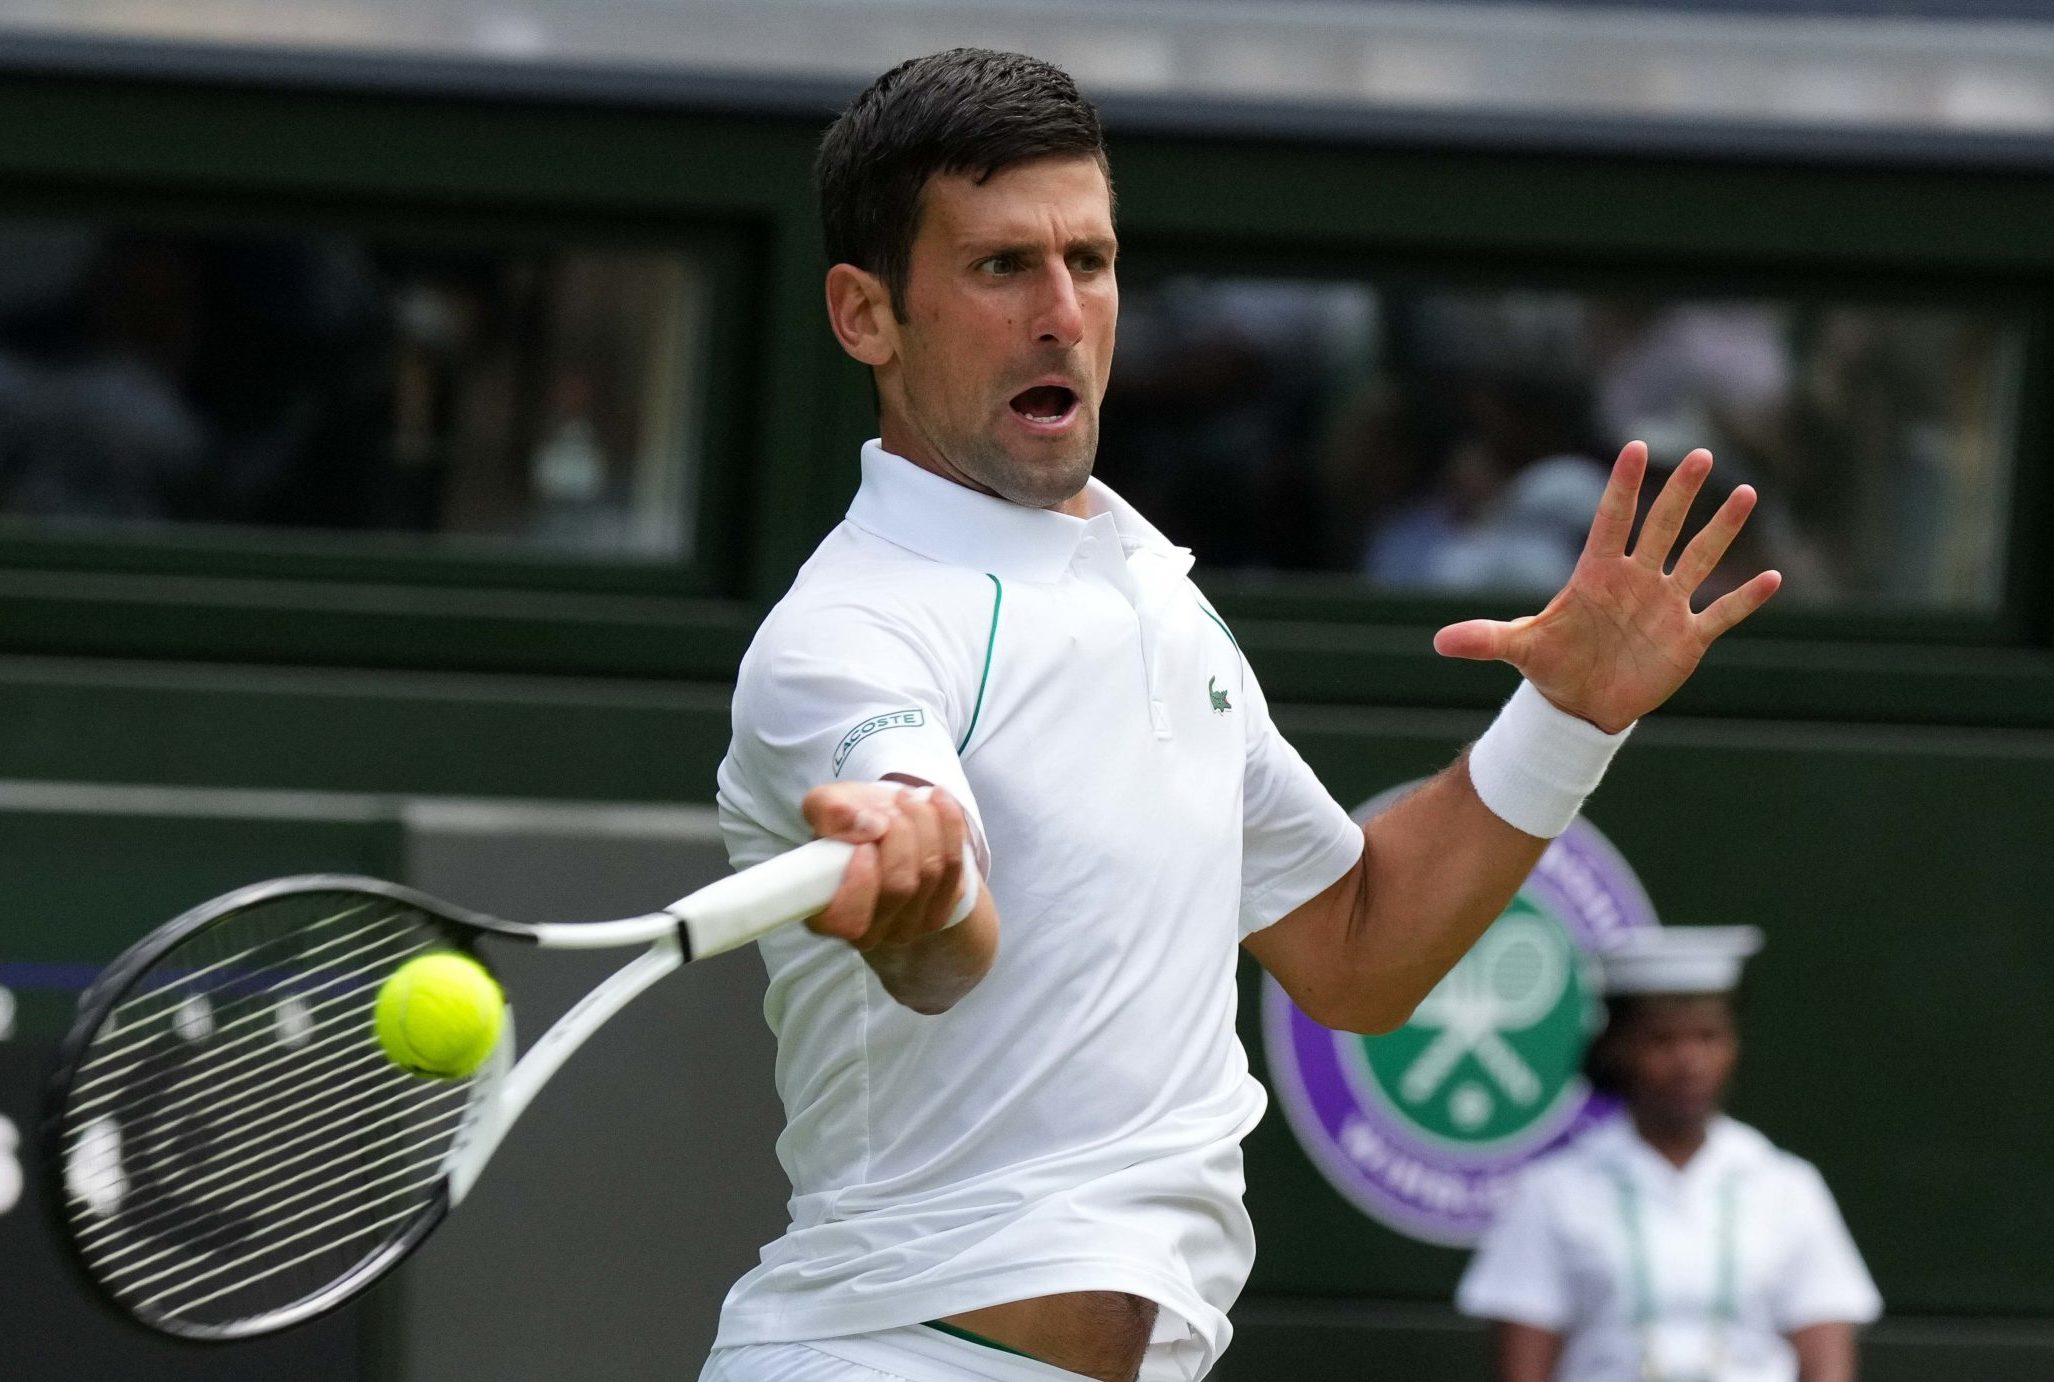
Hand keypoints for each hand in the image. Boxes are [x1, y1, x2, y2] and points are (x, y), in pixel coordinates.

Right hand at [799, 779, 970, 951]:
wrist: (887, 825)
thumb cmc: (849, 822)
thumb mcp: (825, 804)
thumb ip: (831, 812)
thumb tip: (869, 826)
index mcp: (828, 914)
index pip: (847, 920)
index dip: (861, 881)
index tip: (865, 844)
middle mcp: (868, 932)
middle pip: (899, 887)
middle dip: (899, 833)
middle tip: (891, 807)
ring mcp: (908, 926)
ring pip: (930, 873)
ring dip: (924, 822)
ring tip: (909, 800)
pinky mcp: (941, 910)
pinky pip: (955, 865)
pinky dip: (950, 825)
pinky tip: (937, 800)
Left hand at [1432, 442, 1781, 732]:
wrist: (1581, 704)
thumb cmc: (1552, 667)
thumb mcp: (1519, 650)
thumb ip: (1485, 639)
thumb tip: (1439, 642)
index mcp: (1596, 574)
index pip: (1611, 520)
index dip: (1623, 487)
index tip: (1634, 447)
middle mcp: (1637, 580)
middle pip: (1661, 528)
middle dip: (1680, 493)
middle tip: (1700, 454)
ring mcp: (1665, 606)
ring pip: (1699, 559)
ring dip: (1722, 529)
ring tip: (1745, 492)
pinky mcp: (1687, 638)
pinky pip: (1722, 613)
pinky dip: (1746, 599)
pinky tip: (1774, 578)